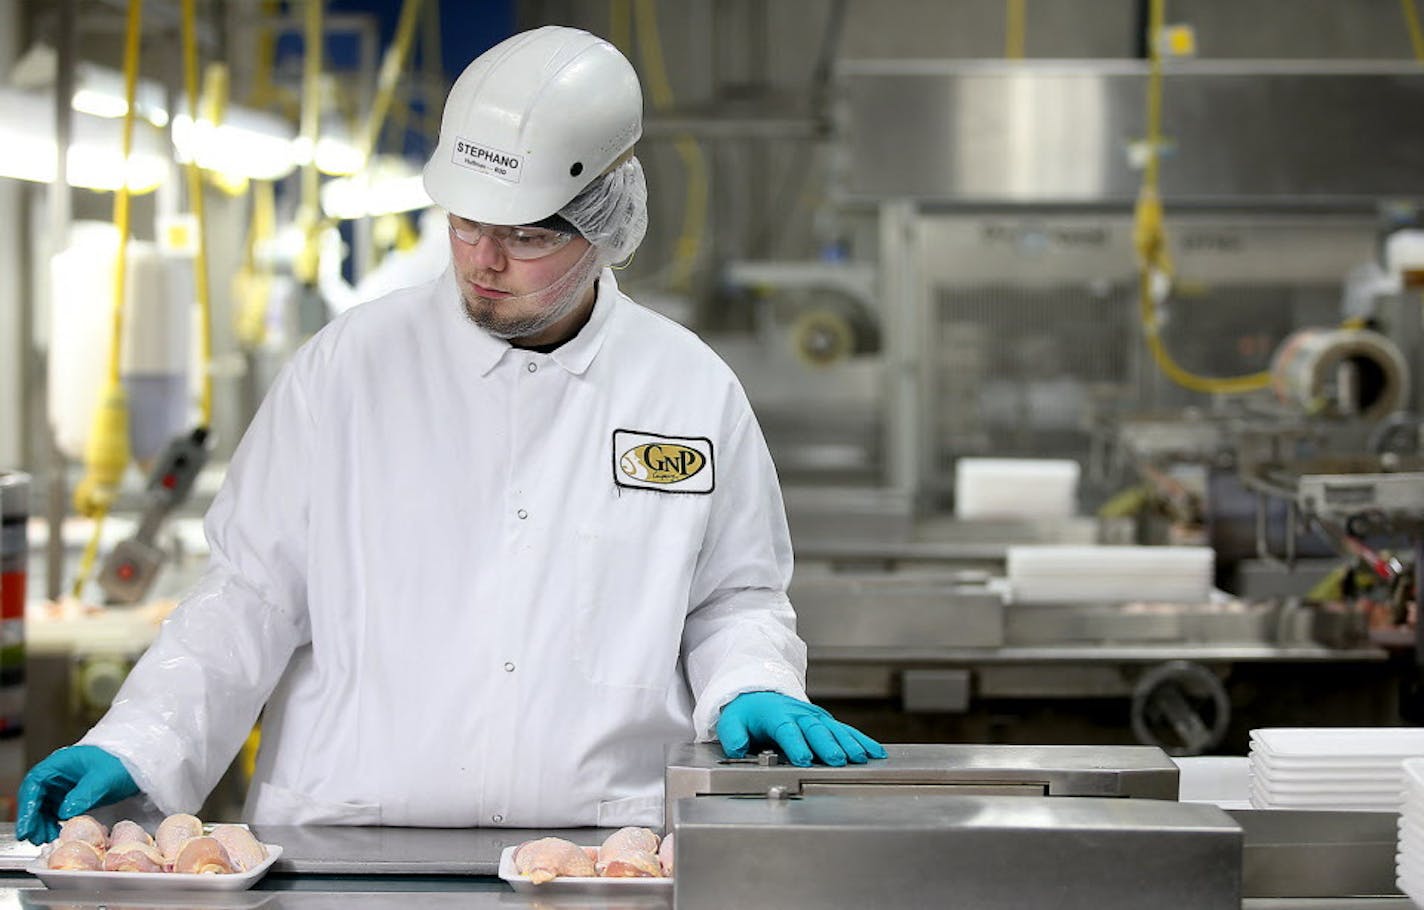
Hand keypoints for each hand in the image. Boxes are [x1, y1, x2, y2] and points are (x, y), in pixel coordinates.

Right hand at [15, 746, 139, 844]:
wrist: (140, 765)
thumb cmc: (123, 764)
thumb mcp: (104, 779)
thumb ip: (84, 794)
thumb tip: (64, 813)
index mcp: (61, 762)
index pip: (35, 783)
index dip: (28, 807)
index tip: (26, 828)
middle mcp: (58, 773)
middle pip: (35, 796)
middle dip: (32, 819)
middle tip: (35, 838)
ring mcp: (63, 784)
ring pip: (43, 805)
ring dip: (41, 823)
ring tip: (46, 839)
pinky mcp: (71, 795)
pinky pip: (54, 810)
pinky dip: (52, 822)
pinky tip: (56, 833)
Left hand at [716, 691, 886, 767]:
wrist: (758, 695)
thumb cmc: (747, 712)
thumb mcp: (732, 722)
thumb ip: (734, 737)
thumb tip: (739, 749)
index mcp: (776, 715)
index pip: (787, 730)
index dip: (796, 744)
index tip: (803, 758)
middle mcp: (799, 714)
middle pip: (815, 730)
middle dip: (827, 745)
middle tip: (837, 760)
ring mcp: (815, 717)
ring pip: (834, 730)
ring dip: (849, 743)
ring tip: (860, 757)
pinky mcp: (826, 722)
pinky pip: (846, 730)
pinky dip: (861, 740)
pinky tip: (874, 751)